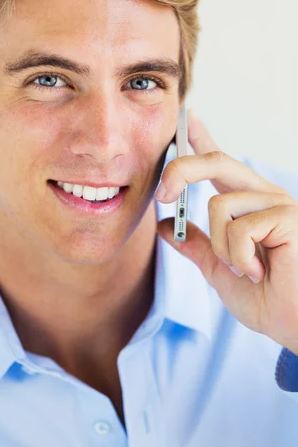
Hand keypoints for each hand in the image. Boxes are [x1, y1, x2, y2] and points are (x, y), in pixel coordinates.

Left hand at [156, 109, 297, 354]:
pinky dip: (239, 258)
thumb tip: (162, 225)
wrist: (296, 326)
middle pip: (216, 162)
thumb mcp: (219, 269)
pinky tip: (259, 272)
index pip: (220, 166)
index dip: (202, 139)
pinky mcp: (288, 216)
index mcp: (248, 206)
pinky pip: (239, 228)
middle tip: (162, 193)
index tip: (186, 120)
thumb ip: (195, 244)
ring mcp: (279, 204)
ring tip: (247, 270)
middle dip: (182, 169)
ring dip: (223, 248)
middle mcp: (264, 197)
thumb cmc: (269, 299)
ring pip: (219, 207)